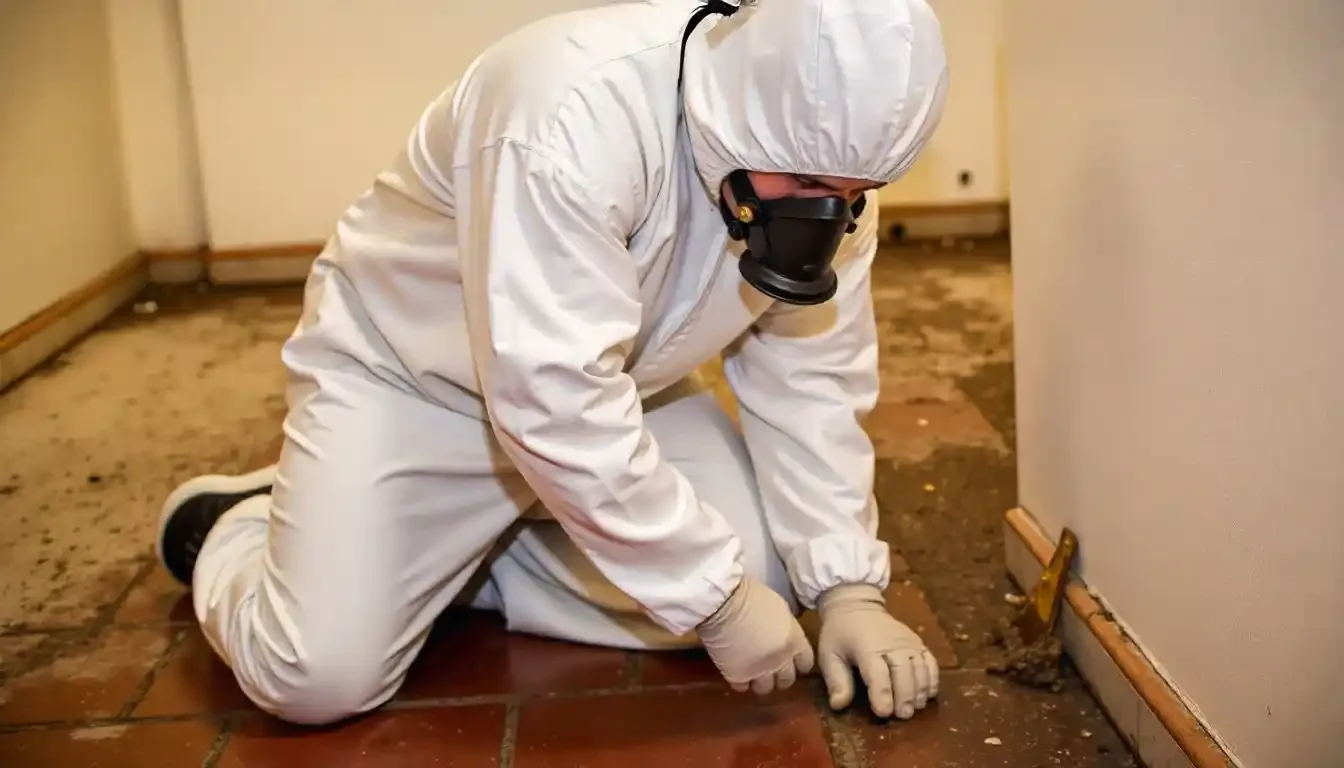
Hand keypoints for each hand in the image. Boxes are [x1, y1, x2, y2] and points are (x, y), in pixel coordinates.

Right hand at [697, 575, 814, 694]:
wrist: (724, 602)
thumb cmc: (750, 595)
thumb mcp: (779, 608)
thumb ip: (786, 628)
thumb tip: (783, 635)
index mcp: (794, 641)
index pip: (806, 663)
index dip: (797, 662)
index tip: (789, 659)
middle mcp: (781, 660)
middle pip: (787, 680)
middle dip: (779, 675)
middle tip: (769, 667)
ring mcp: (760, 671)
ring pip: (765, 688)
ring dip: (759, 681)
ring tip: (750, 671)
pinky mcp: (737, 676)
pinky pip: (742, 687)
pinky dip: (738, 680)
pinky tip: (733, 669)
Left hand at [817, 583, 939, 718]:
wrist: (856, 606)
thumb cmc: (840, 633)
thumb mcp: (829, 654)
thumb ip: (836, 680)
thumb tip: (839, 705)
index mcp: (866, 647)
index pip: (878, 673)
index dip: (882, 694)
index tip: (884, 713)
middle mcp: (891, 644)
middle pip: (904, 672)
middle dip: (905, 697)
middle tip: (903, 716)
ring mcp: (908, 642)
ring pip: (920, 668)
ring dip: (920, 691)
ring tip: (915, 708)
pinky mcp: (918, 642)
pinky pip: (930, 661)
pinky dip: (932, 679)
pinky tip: (928, 694)